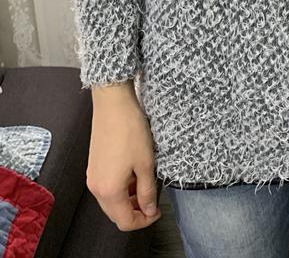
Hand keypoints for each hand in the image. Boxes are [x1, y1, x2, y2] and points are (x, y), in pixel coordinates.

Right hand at [86, 80, 161, 230]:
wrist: (113, 104)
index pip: (125, 221)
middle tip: (153, 200)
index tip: (157, 211)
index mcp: (109, 191)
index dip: (144, 221)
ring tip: (145, 184)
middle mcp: (96, 187)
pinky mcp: (93, 165)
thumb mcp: (146, 163)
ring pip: (111, 201)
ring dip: (128, 199)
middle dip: (136, 212)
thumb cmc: (130, 130)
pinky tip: (134, 173)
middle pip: (115, 214)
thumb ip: (147, 191)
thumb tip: (149, 209)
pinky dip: (121, 187)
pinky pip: (107, 187)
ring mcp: (92, 176)